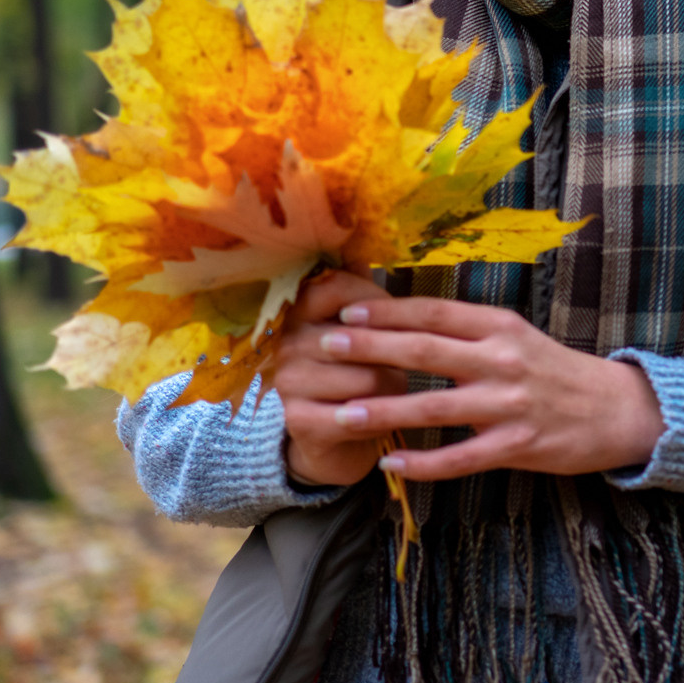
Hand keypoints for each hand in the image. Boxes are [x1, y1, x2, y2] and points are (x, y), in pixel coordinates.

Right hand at [276, 269, 406, 487]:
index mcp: (299, 310)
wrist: (335, 438)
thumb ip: (362, 291)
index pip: (335, 285)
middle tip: (397, 363)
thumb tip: (363, 244)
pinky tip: (378, 417)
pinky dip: (380, 418)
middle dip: (393, 353)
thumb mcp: (360, 328)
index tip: (391, 318)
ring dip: (391, 388)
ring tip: (389, 391)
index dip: (374, 300)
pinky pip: (358, 415)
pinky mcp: (298, 420)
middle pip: (361, 337)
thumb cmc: (356, 372)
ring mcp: (288, 381)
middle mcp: (287, 342)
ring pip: (367, 378)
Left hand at [311, 297, 666, 482]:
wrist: (616, 409)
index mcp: (502, 327)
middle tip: (325, 346)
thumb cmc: (557, 372)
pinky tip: (391, 463)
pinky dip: (423, 463)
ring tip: (340, 413)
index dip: (388, 312)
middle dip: (370, 348)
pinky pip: (461, 457)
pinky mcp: (517, 445)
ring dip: (383, 409)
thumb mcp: (519, 337)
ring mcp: (510, 405)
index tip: (346, 311)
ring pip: (434, 406)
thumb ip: (471, 331)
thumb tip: (410, 321)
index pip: (435, 314)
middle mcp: (503, 360)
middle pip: (425, 351)